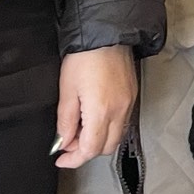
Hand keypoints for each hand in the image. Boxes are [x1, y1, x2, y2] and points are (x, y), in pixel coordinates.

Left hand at [55, 46, 136, 168]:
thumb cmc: (84, 58)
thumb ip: (65, 122)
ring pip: (116, 137)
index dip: (74, 159)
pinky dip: (108, 127)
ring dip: (98, 140)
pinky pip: (122, 122)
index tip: (61, 159)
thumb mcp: (66, 91)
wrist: (106, 34)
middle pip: (106, 148)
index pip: (90, 149)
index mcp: (101, 112)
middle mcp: (120, 111)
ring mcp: (129, 104)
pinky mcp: (132, 96)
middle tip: (69, 142)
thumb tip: (63, 142)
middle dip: (86, 151)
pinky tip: (94, 117)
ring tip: (80, 128)